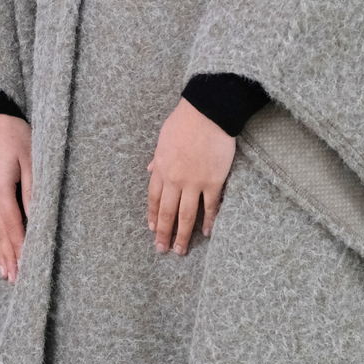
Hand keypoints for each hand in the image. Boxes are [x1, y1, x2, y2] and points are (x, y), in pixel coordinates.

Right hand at [0, 114, 32, 282]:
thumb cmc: (19, 134)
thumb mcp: (32, 160)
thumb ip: (33, 191)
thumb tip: (36, 219)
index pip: (13, 227)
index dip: (20, 249)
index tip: (27, 270)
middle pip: (0, 233)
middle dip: (9, 258)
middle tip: (16, 282)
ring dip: (1, 253)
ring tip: (7, 274)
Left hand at [146, 97, 235, 254]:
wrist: (207, 112)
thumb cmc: (184, 121)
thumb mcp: (163, 138)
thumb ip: (158, 158)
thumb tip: (150, 168)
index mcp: (161, 169)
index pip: (153, 199)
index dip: (152, 216)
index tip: (152, 229)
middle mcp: (175, 179)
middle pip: (167, 212)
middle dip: (164, 233)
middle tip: (162, 249)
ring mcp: (194, 182)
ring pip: (186, 215)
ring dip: (183, 235)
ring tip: (181, 250)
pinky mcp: (213, 181)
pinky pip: (210, 206)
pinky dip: (209, 221)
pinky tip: (207, 232)